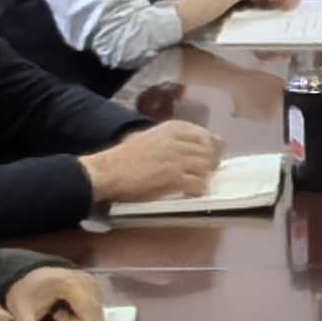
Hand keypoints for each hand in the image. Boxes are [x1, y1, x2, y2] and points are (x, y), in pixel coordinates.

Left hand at [7, 264, 107, 320]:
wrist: (27, 273)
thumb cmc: (25, 292)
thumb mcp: (21, 313)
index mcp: (70, 285)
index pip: (87, 311)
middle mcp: (85, 281)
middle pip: (94, 312)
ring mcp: (89, 281)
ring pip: (95, 310)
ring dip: (80, 320)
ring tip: (57, 315)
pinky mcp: (90, 284)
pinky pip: (94, 305)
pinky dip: (84, 315)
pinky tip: (64, 312)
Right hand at [85, 121, 224, 204]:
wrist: (109, 171)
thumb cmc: (125, 156)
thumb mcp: (151, 136)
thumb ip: (172, 139)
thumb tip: (191, 149)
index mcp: (174, 128)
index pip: (207, 136)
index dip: (212, 149)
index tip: (208, 158)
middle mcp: (180, 140)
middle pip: (211, 152)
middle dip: (211, 163)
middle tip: (205, 173)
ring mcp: (180, 159)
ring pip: (208, 168)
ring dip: (205, 177)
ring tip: (196, 183)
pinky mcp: (176, 178)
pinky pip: (200, 184)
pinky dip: (199, 190)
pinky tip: (192, 192)